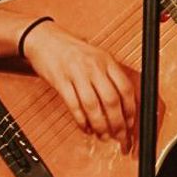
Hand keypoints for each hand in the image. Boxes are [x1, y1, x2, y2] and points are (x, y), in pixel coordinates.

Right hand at [22, 21, 138, 148]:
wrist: (46, 40)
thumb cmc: (74, 52)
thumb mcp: (98, 58)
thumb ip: (111, 77)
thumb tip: (126, 105)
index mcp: (107, 61)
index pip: (125, 88)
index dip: (130, 110)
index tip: (131, 124)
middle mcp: (94, 67)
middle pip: (111, 100)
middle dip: (117, 123)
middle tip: (119, 136)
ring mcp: (77, 74)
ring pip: (92, 106)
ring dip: (100, 125)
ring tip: (103, 136)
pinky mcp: (60, 82)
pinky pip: (73, 105)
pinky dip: (81, 121)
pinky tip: (86, 128)